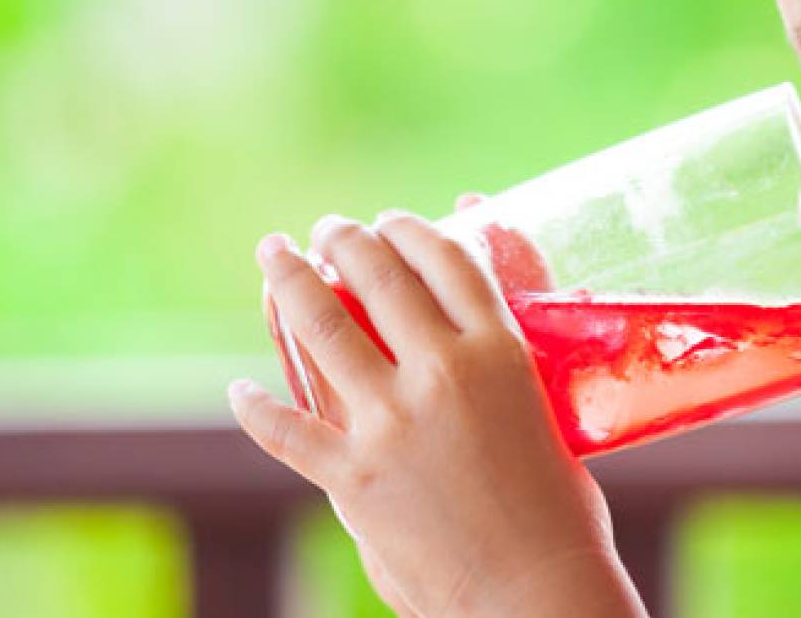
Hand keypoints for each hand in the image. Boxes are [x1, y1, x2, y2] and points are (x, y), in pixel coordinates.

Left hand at [231, 211, 642, 617]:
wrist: (537, 592)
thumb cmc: (559, 513)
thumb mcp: (544, 417)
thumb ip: (501, 369)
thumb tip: (474, 332)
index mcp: (501, 353)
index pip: (446, 260)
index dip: (411, 228)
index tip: (390, 219)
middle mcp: (442, 374)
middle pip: (378, 276)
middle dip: (342, 239)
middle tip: (326, 229)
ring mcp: (390, 425)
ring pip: (321, 326)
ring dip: (289, 280)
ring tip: (275, 256)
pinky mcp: (352, 478)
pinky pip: (284, 428)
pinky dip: (254, 406)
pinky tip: (241, 389)